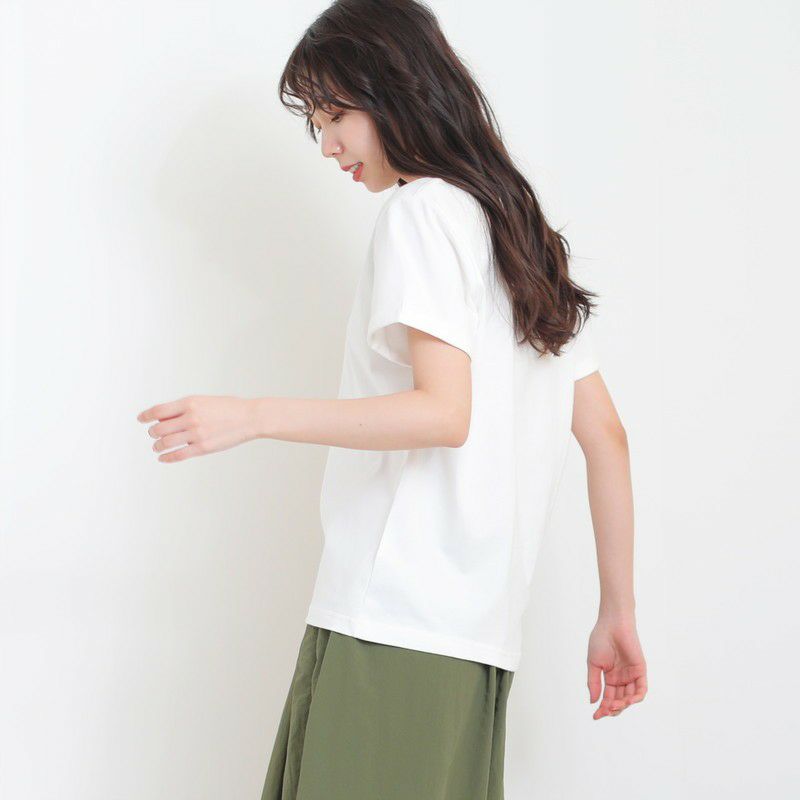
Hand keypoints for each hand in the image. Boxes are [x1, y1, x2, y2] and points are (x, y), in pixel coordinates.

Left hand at [136, 395, 257, 462]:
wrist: (250, 417)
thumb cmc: (229, 408)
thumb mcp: (204, 401)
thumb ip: (185, 408)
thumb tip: (164, 416)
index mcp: (190, 403)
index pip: (158, 410)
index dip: (146, 416)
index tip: (141, 419)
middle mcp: (191, 418)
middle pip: (159, 428)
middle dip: (153, 432)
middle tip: (154, 434)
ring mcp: (196, 434)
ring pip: (166, 442)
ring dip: (158, 445)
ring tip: (157, 446)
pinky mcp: (203, 448)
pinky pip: (178, 454)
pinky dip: (167, 457)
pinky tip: (163, 457)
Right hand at [587, 615, 646, 719]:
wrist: (612, 624)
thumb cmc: (601, 640)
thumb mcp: (593, 664)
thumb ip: (594, 682)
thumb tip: (593, 702)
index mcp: (610, 677)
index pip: (607, 698)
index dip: (602, 708)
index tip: (595, 716)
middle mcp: (621, 678)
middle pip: (619, 701)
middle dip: (612, 709)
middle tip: (604, 712)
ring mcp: (631, 675)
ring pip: (630, 698)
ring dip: (623, 706)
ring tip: (614, 707)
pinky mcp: (640, 670)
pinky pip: (641, 689)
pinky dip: (636, 698)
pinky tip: (627, 702)